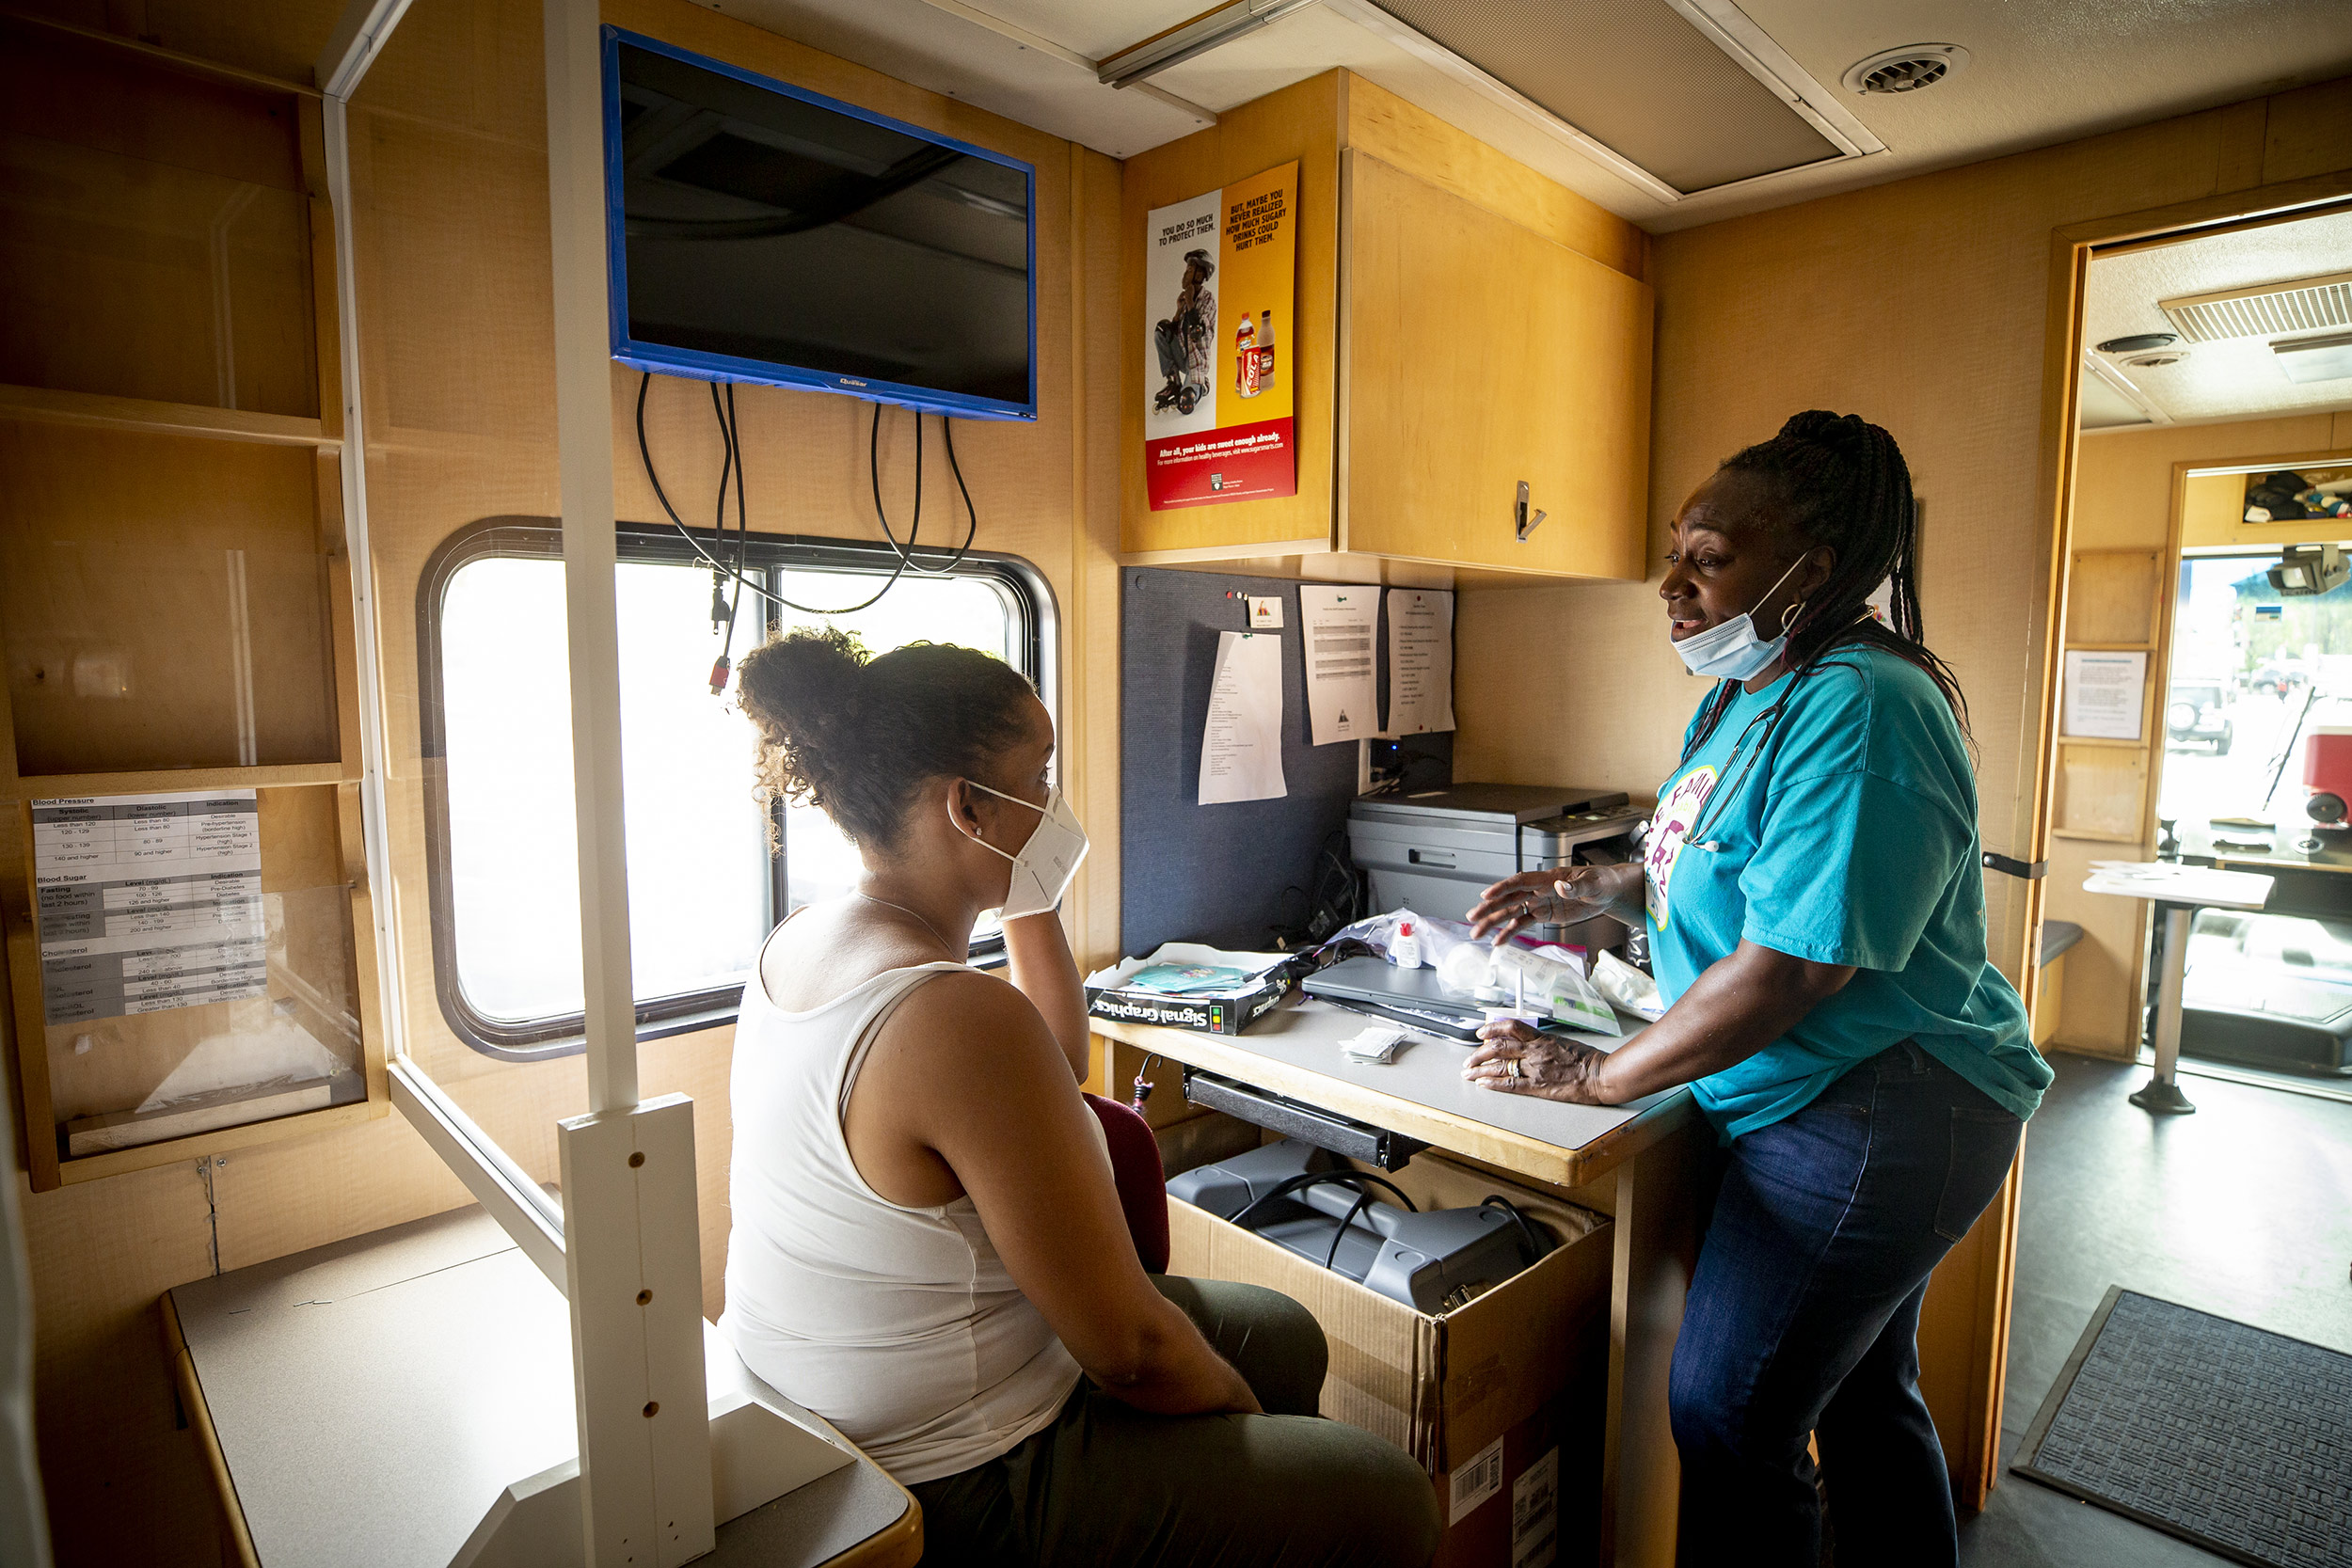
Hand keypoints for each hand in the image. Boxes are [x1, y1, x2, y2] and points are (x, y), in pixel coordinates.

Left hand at [1462, 1019, 1615, 1103]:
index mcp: (1542, 1038)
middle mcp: (1535, 1052)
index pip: (1511, 1027)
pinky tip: (1483, 1084)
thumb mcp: (1562, 1041)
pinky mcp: (1539, 1087)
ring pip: (1500, 1066)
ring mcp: (1536, 1069)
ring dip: (1481, 1070)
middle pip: (1499, 1048)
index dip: (1492, 1029)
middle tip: (1469, 1059)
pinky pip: (1511, 1084)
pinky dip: (1494, 1084)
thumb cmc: (1586, 1059)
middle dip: (1479, 1054)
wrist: (1601, 1076)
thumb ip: (1541, 1042)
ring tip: (1469, 1073)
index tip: (1481, 1033)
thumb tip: (1524, 1043)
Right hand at [1466, 863, 1642, 944]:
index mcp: (1549, 879)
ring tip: (1477, 932)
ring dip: (1493, 922)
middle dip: (1489, 908)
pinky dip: (1509, 933)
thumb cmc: (1602, 881)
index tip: (1486, 895)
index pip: (1520, 881)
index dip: (1502, 888)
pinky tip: (1498, 941)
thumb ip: (1576, 886)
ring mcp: (1540, 902)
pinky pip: (1522, 924)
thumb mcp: (1593, 883)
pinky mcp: (1544, 914)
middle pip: (1509, 898)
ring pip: (1511, 912)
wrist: (1608, 892)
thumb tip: (1561, 886)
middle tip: (1472, 917)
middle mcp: (1539, 890)